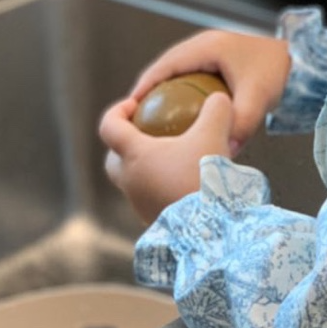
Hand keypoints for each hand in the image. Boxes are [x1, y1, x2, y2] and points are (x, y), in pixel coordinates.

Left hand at [100, 90, 233, 224]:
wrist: (208, 228)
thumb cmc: (204, 177)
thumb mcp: (215, 133)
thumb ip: (216, 109)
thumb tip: (218, 99)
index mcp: (134, 156)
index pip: (109, 127)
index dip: (117, 110)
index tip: (135, 104)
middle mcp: (130, 181)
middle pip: (114, 160)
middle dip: (124, 145)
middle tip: (148, 135)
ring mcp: (139, 204)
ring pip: (133, 182)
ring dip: (146, 168)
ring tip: (174, 160)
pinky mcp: (154, 221)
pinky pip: (151, 198)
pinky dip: (161, 187)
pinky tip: (187, 183)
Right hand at [127, 29, 290, 158]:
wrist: (304, 63)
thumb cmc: (279, 74)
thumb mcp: (257, 100)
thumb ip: (239, 125)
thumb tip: (222, 151)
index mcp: (207, 46)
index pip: (164, 66)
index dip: (145, 87)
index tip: (130, 109)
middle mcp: (206, 43)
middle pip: (166, 67)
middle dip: (149, 90)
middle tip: (136, 117)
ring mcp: (213, 48)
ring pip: (177, 69)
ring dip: (163, 89)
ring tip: (152, 117)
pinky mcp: (221, 58)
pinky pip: (191, 73)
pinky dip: (180, 89)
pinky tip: (179, 112)